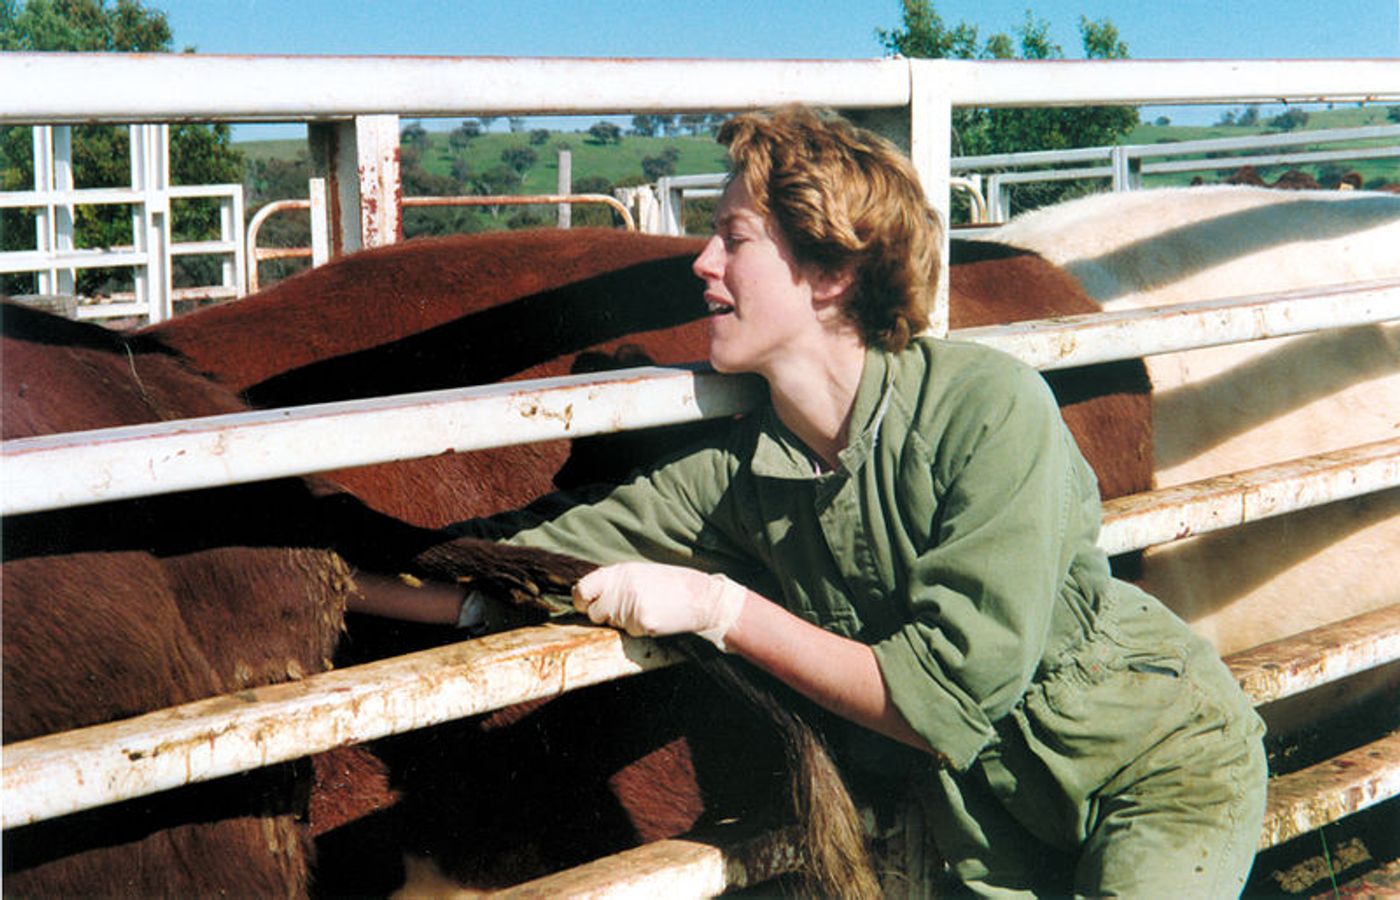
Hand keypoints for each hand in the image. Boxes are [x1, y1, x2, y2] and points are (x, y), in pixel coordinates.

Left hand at [572, 561, 747, 650]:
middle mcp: (623, 587)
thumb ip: (616, 582)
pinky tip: (655, 618)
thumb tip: (590, 596)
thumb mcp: (641, 574)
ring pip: (612, 624)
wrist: (702, 598)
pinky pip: (630, 633)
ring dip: (624, 623)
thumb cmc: (672, 585)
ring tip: (646, 610)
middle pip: (594, 612)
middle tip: (625, 610)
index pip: (582, 589)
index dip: (581, 601)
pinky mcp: (642, 622)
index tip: (586, 605)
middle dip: (605, 616)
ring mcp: (631, 605)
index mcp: (621, 572)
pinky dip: (639, 630)